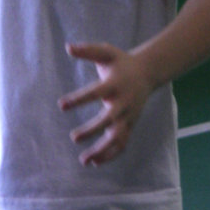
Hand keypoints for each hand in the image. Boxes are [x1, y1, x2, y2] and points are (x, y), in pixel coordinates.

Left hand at [58, 41, 153, 165]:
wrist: (148, 72)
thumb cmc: (121, 62)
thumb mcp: (106, 52)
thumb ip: (88, 50)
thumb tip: (68, 47)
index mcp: (115, 84)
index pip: (96, 93)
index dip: (79, 99)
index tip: (61, 105)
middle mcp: (123, 103)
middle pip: (109, 120)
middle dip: (92, 130)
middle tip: (73, 137)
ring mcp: (129, 116)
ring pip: (118, 138)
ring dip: (102, 151)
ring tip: (84, 160)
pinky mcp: (130, 125)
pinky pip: (122, 144)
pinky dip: (111, 155)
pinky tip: (94, 162)